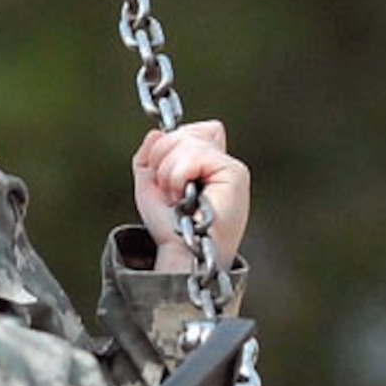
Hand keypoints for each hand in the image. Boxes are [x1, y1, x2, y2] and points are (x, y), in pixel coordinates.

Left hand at [131, 119, 249, 272]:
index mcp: (208, 164)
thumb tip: (157, 133)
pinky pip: (194, 155)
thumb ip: (150, 156)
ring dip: (168, 171)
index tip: (164, 179)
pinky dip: (177, 176)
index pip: (191, 130)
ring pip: (187, 140)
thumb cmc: (170, 228)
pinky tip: (184, 198)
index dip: (169, 145)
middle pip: (187, 131)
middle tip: (168, 192)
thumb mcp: (150, 185)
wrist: (181, 255)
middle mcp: (223, 163)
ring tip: (177, 198)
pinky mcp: (235, 173)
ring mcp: (232, 167)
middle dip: (162, 157)